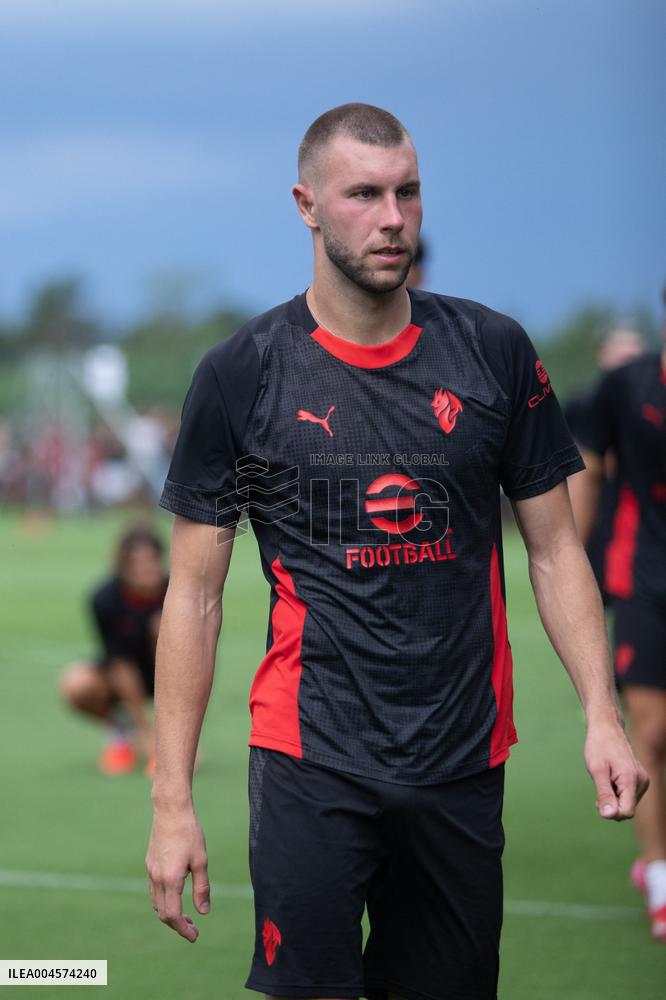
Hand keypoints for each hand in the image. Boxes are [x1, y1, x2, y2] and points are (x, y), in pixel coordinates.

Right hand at [145, 807, 210, 941]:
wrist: (170, 810)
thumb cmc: (189, 833)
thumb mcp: (201, 861)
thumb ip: (202, 888)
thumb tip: (204, 912)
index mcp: (170, 879)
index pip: (172, 915)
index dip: (182, 929)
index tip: (194, 936)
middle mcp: (156, 878)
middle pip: (162, 913)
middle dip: (177, 924)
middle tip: (193, 928)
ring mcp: (150, 871)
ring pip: (156, 903)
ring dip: (169, 913)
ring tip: (186, 915)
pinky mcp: (149, 864)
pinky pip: (154, 891)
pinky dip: (163, 900)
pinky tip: (176, 895)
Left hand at [584, 720, 648, 820]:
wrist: (606, 728)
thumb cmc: (599, 747)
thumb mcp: (597, 771)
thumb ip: (604, 794)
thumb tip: (608, 816)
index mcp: (632, 780)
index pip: (627, 812)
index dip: (611, 812)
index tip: (597, 801)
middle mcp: (642, 782)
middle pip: (626, 809)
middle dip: (611, 804)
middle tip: (600, 785)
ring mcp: (643, 780)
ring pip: (627, 803)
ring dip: (614, 798)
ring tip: (605, 779)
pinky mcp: (640, 779)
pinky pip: (628, 796)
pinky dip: (617, 793)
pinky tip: (610, 779)